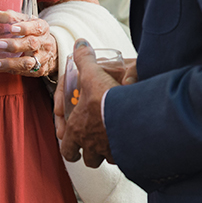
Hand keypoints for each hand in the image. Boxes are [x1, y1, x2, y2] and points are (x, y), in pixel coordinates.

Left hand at [0, 11, 57, 77]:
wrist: (50, 50)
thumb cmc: (33, 32)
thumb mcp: (25, 21)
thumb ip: (9, 17)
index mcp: (42, 28)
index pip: (36, 27)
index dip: (24, 28)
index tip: (12, 28)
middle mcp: (44, 43)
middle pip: (31, 44)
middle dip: (14, 45)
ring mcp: (42, 59)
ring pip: (27, 63)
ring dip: (9, 63)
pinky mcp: (38, 71)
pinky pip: (22, 72)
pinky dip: (7, 70)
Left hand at [55, 39, 118, 168]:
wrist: (133, 114)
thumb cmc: (107, 96)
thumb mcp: (93, 73)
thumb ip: (85, 59)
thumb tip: (79, 43)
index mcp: (77, 129)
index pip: (67, 148)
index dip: (69, 148)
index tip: (73, 148)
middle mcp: (91, 144)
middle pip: (87, 159)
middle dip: (89, 154)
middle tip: (94, 147)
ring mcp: (109, 151)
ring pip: (106, 159)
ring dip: (108, 152)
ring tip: (114, 142)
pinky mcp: (127, 153)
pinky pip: (125, 157)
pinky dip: (126, 152)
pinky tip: (131, 143)